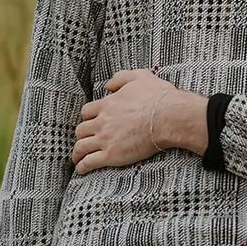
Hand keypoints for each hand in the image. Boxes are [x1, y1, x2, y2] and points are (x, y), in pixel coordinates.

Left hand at [73, 69, 206, 172]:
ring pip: (81, 147)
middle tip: (84, 140)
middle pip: (81, 130)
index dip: (87, 118)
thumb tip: (108, 85)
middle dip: (81, 135)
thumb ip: (121, 78)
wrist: (169, 117)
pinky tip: (81, 169)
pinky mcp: (111, 155)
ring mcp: (105, 139)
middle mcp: (102, 122)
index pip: (87, 112)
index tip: (90, 123)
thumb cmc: (158, 97)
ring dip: (77, 153)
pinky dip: (82, 166)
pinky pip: (89, 162)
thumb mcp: (139, 76)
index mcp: (107, 104)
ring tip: (77, 158)